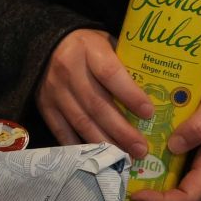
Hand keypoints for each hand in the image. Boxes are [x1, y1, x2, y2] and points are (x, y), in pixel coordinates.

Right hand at [38, 28, 148, 156]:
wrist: (44, 43)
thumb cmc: (86, 45)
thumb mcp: (106, 42)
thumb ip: (125, 62)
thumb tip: (156, 89)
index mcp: (89, 50)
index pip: (111, 74)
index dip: (130, 95)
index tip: (149, 113)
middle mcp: (70, 71)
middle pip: (97, 105)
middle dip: (121, 130)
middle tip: (141, 148)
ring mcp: (55, 91)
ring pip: (81, 122)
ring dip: (105, 143)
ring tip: (125, 158)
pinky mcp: (45, 106)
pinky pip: (62, 130)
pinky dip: (79, 145)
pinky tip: (97, 157)